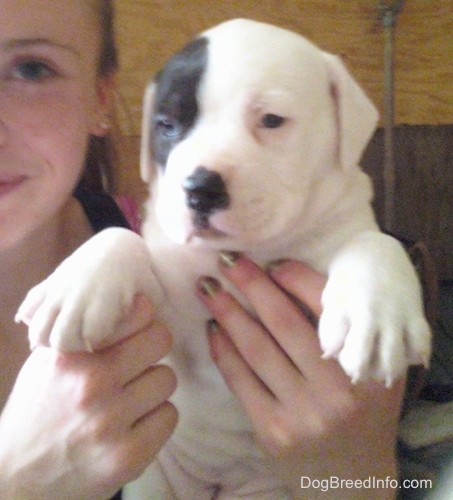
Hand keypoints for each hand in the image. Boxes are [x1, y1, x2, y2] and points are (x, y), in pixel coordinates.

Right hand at [0, 295, 177, 499]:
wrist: (16, 480)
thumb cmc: (38, 412)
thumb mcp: (49, 362)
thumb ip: (86, 332)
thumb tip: (137, 302)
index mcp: (70, 356)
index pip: (138, 313)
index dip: (143, 319)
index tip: (139, 328)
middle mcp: (91, 385)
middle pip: (160, 340)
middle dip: (151, 349)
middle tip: (137, 363)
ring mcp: (111, 422)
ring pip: (168, 379)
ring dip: (152, 388)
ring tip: (128, 400)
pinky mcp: (129, 456)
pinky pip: (170, 415)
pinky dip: (156, 418)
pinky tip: (133, 425)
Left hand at [197, 254, 403, 498]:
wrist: (352, 477)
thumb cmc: (361, 412)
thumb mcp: (371, 370)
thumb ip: (345, 330)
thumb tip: (293, 277)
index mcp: (368, 365)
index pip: (326, 307)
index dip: (294, 278)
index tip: (271, 262)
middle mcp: (337, 390)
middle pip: (283, 322)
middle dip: (251, 284)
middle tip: (227, 260)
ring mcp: (302, 414)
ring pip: (256, 348)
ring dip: (227, 312)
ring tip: (208, 287)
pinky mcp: (273, 432)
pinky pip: (241, 380)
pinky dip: (223, 350)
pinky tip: (212, 328)